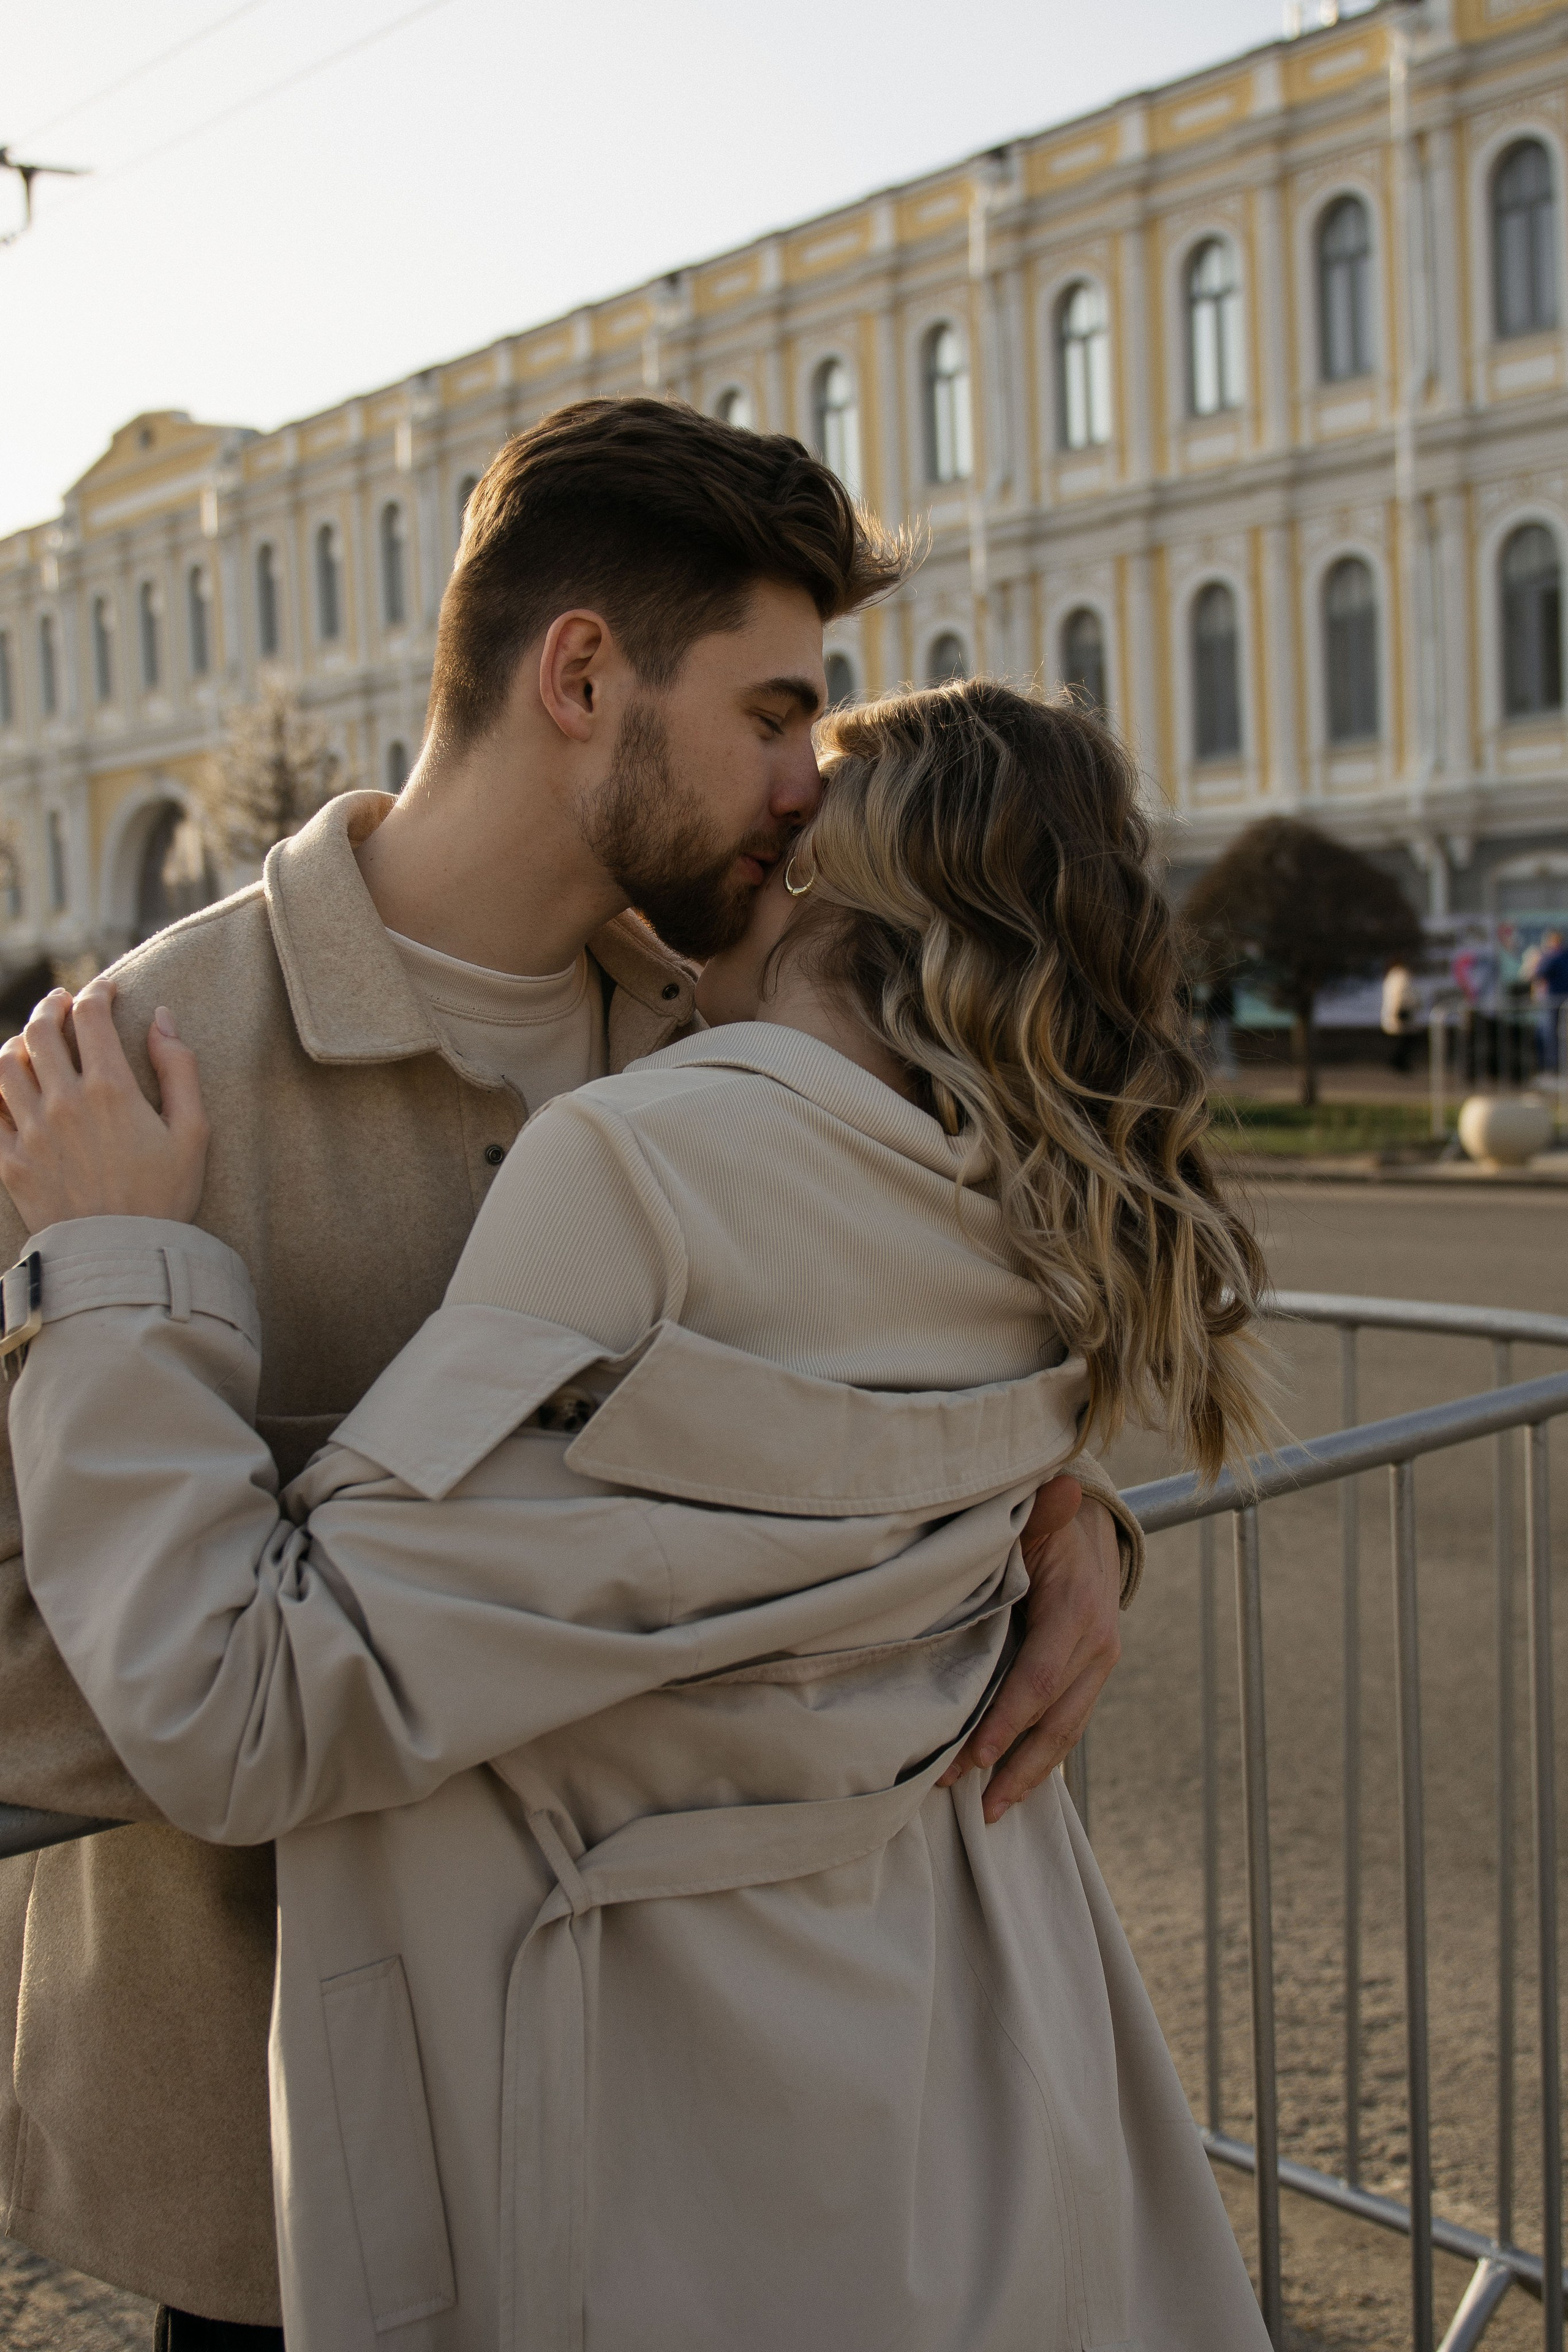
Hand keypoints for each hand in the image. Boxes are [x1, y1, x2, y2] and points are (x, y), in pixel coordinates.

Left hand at [0, 979, 208, 1230]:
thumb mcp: (193, 1132)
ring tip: (33, 1040)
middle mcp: (64, 1102)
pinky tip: (9, 1083)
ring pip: (6, 1063)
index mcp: (111, 1090)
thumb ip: (180, 1069)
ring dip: (18, 1041)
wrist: (122, 1258)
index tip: (105, 990)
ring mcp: (31, 1131)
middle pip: (40, 1030)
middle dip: (52, 1005)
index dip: (97, 992)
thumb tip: (161, 1018)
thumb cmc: (165, 1197)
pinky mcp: (9, 1160)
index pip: (91, 1016)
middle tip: (63, 1003)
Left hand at [937, 1475, 1121, 1824]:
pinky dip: (1044, 1756)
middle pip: (1056, 1721)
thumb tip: (1060, 1486)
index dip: (1006, 1722)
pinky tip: (1017, 1782)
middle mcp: (1096, 1645)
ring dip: (1031, 1774)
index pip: (1038, 1680)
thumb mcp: (1041, 1513)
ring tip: (994, 1810)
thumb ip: (1044, 1510)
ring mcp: (1098, 1664)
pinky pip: (1069, 1722)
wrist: (1094, 1523)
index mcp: (1078, 1611)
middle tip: (977, 1804)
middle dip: (1015, 1766)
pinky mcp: (1092, 1673)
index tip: (972, 1758)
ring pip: (1066, 1731)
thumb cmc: (1049, 1521)